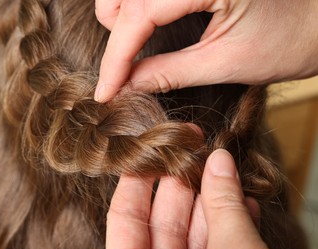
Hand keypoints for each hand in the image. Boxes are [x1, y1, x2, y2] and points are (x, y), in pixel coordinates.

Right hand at [95, 0, 317, 101]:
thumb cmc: (287, 42)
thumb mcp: (224, 63)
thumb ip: (169, 72)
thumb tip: (126, 86)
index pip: (139, 17)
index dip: (116, 58)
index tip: (105, 92)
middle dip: (117, 37)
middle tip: (125, 72)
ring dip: (122, 20)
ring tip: (136, 51)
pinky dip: (137, 11)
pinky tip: (147, 30)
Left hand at [106, 149, 274, 248]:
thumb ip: (222, 203)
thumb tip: (220, 159)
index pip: (124, 220)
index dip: (138, 181)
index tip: (153, 149)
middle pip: (161, 226)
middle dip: (184, 188)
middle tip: (200, 156)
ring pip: (191, 239)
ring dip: (213, 206)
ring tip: (226, 174)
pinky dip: (229, 230)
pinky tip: (243, 204)